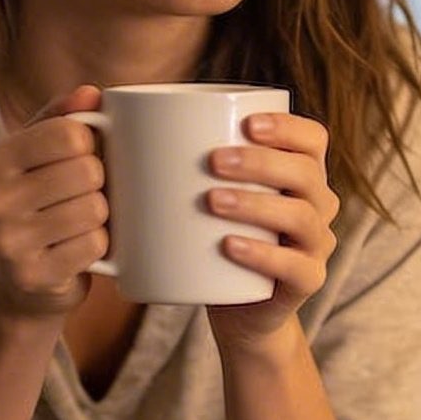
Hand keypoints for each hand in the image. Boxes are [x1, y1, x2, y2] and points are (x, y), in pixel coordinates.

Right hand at [0, 84, 108, 318]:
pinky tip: (76, 249)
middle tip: (80, 196)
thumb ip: (63, 118)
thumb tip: (93, 93)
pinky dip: (97, 247)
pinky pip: (95, 245)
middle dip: (97, 184)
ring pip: (95, 210)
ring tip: (77, 223)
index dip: (90, 145)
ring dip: (99, 217)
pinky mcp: (32, 276)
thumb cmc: (35, 207)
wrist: (15, 285)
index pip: (71, 133)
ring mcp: (8, 242)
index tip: (79, 159)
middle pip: (87, 171)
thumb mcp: (37, 158)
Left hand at [203, 109, 338, 347]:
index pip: (311, 139)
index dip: (287, 126)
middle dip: (261, 162)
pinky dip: (262, 255)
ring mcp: (315, 245)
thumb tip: (103, 112)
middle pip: (305, 172)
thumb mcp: (207, 194)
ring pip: (300, 216)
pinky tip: (229, 245)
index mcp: (301, 174)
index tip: (246, 122)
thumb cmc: (216, 237)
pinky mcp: (307, 281)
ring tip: (212, 201)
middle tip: (213, 161)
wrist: (239, 307)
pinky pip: (295, 266)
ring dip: (256, 204)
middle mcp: (317, 205)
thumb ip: (180, 159)